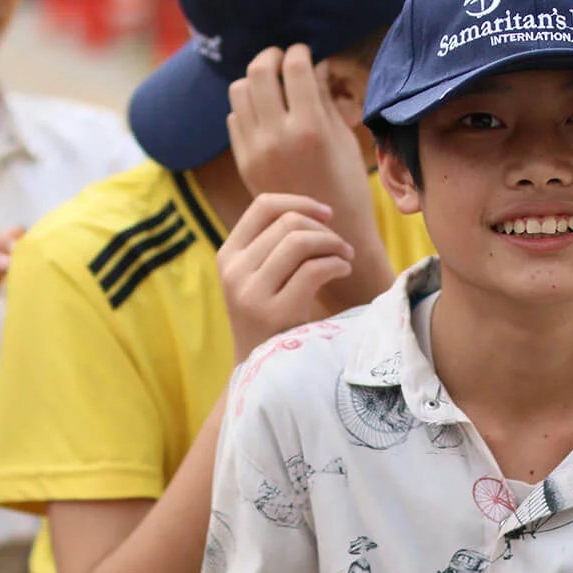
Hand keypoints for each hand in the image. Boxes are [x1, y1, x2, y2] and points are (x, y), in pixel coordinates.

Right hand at [218, 193, 353, 362]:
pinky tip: (343, 271)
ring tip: (345, 258)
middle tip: (342, 247)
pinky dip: (337, 264)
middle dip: (325, 230)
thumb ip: (272, 245)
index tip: (327, 214)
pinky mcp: (274, 313)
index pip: (264, 206)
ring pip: (301, 241)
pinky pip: (314, 269)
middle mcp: (233, 271)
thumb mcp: (258, 277)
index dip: (301, 202)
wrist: (261, 371)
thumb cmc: (270, 317)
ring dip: (334, 244)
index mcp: (228, 255)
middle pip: (289, 223)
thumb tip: (311, 209)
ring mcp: (251, 293)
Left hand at [228, 44, 376, 240]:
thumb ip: (325, 98)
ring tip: (271, 83)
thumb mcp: (344, 139)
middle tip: (281, 57)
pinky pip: (234, 118)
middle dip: (271, 56)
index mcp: (310, 128)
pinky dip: (247, 107)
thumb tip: (316, 64)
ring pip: (239, 91)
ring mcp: (255, 150)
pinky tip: (264, 112)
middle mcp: (277, 136)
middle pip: (259, 72)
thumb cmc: (347, 186)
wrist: (326, 236)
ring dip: (255, 79)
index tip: (303, 51)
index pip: (294, 68)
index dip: (299, 51)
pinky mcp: (244, 162)